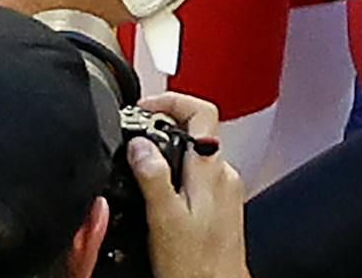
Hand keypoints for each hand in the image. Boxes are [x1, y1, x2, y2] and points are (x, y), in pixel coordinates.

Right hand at [128, 93, 251, 277]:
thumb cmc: (196, 268)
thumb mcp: (164, 220)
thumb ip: (152, 177)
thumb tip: (139, 144)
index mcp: (210, 170)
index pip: (202, 110)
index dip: (172, 100)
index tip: (145, 108)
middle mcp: (223, 174)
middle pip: (196, 130)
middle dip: (163, 128)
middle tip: (136, 138)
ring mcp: (225, 190)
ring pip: (196, 154)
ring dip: (169, 153)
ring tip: (142, 167)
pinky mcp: (223, 205)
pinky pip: (199, 177)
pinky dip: (178, 175)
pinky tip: (161, 195)